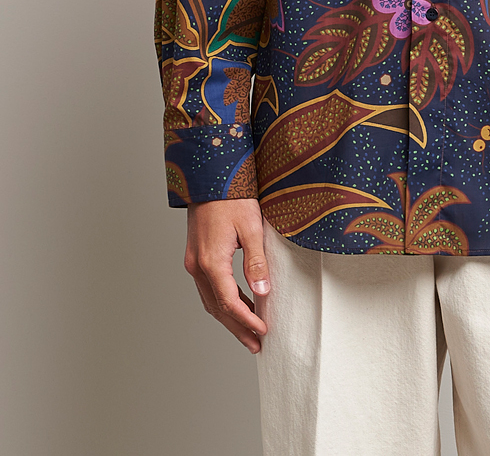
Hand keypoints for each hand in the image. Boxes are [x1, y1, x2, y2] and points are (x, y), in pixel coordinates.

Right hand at [184, 199, 269, 352]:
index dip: (246, 320)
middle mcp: (197, 266)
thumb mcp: (251, 227)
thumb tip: (263, 292)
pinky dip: (222, 302)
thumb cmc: (231, 198)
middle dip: (237, 328)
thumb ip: (256, 262)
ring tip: (248, 333)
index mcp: (211, 261)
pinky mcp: (196, 256)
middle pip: (217, 308)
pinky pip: (208, 288)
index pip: (228, 302)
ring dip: (229, 318)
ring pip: (210, 300)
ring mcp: (194, 262)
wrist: (209, 177)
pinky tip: (237, 306)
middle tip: (256, 345)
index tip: (263, 332)